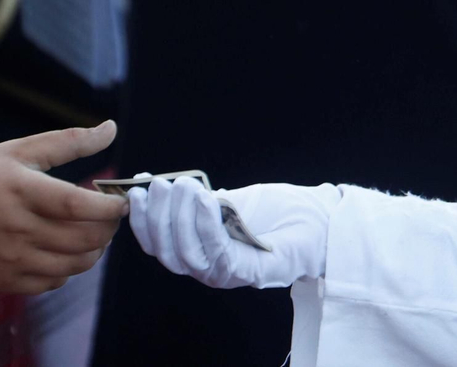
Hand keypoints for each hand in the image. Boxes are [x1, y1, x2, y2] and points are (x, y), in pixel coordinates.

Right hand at [0, 121, 125, 294]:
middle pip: (83, 239)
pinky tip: (66, 248)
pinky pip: (54, 282)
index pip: (77, 206)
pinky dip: (70, 268)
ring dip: (95, 249)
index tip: (122, 201)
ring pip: (75, 265)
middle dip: (109, 228)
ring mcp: (11, 259)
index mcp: (22, 191)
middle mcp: (17, 229)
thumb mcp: (21, 150)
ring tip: (94, 232)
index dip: (108, 207)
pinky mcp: (7, 281)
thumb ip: (70, 141)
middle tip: (111, 215)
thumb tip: (111, 128)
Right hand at [129, 176, 339, 289]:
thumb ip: (197, 198)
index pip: (158, 244)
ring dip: (180, 218)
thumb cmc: (277, 211)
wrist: (322, 221)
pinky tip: (206, 199)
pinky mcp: (249, 274)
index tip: (135, 189)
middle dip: (158, 216)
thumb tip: (161, 182)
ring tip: (184, 185)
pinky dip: (206, 225)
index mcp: (199, 251)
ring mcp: (228, 274)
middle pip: (167, 252)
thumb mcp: (229, 200)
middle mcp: (209, 268)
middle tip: (160, 183)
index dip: (141, 219)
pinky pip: (219, 253)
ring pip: (187, 255)